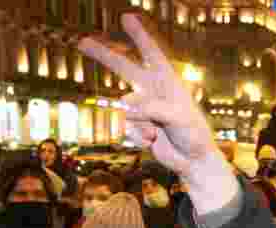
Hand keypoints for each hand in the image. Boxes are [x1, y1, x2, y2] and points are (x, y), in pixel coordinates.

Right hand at [77, 14, 237, 213]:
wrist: (193, 161)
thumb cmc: (194, 136)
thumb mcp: (180, 119)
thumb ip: (155, 108)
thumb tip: (128, 105)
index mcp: (169, 83)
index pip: (152, 54)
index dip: (139, 36)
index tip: (127, 17)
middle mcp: (154, 91)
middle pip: (124, 68)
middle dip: (104, 55)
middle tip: (82, 42)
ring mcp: (144, 108)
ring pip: (126, 108)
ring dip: (140, 124)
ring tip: (158, 133)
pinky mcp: (138, 125)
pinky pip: (126, 126)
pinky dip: (137, 136)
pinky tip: (152, 142)